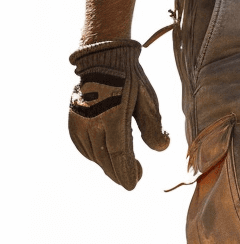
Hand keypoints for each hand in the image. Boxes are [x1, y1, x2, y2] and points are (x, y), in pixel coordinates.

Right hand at [68, 38, 168, 188]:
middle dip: (119, 172)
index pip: (119, 154)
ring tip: (122, 168)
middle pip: (105, 158)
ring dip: (107, 165)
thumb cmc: (130, 80)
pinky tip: (104, 157)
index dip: (126, 171)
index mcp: (113, 117)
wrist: (102, 60)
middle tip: (132, 179)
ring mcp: (80, 123)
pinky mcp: (73, 122)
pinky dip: (94, 155)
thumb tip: (162, 148)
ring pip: (94, 155)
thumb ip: (153, 126)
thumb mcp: (147, 100)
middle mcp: (92, 123)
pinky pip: (83, 147)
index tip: (133, 183)